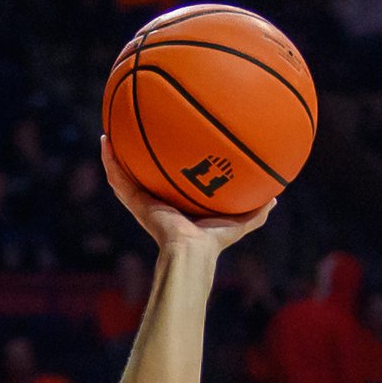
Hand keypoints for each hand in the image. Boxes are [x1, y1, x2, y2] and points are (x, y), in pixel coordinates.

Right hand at [100, 136, 274, 254]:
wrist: (190, 252)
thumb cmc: (213, 241)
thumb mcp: (240, 220)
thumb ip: (257, 210)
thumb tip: (277, 197)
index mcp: (180, 205)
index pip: (172, 182)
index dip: (170, 165)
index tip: (169, 145)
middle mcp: (159, 202)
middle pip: (147, 174)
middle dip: (141, 155)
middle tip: (136, 130)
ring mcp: (144, 202)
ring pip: (126, 174)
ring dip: (117, 154)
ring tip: (110, 130)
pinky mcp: (134, 203)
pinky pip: (118, 179)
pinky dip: (110, 161)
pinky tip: (105, 141)